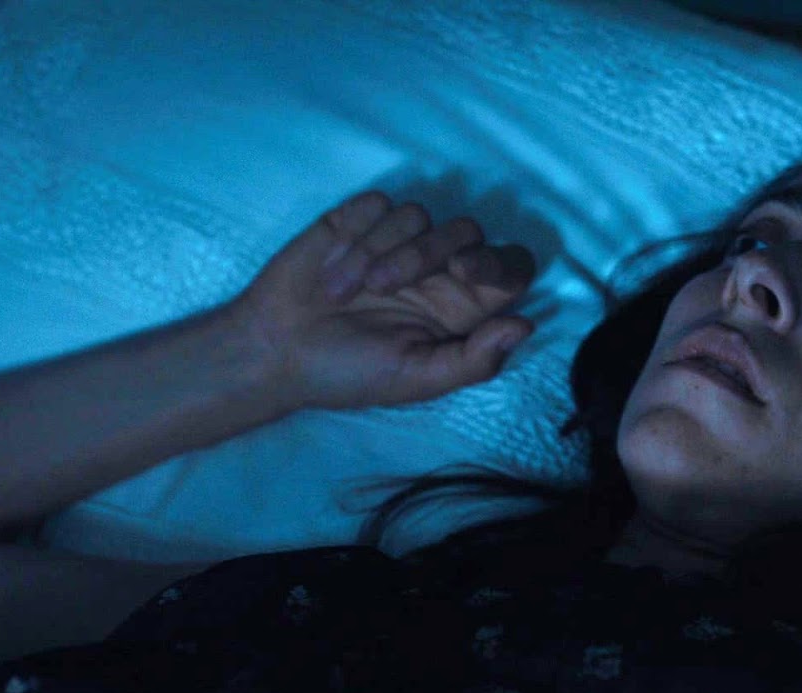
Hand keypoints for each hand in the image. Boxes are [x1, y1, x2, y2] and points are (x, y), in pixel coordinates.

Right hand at [223, 190, 538, 410]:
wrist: (274, 353)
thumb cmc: (350, 373)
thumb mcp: (416, 379)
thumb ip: (475, 359)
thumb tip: (527, 325)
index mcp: (462, 308)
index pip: (509, 268)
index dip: (499, 260)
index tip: (465, 269)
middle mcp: (438, 271)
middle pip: (468, 231)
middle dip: (429, 253)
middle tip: (386, 286)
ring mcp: (398, 242)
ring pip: (420, 215)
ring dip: (381, 252)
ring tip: (344, 294)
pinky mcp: (358, 221)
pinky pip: (379, 204)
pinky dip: (356, 234)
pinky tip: (331, 270)